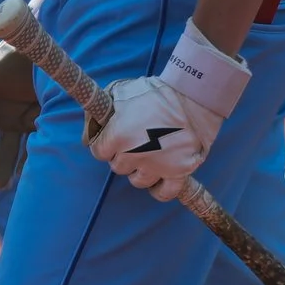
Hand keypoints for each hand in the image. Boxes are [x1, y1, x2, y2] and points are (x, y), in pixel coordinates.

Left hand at [87, 20, 248, 200]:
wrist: (192, 96)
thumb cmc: (155, 92)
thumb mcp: (121, 93)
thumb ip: (103, 111)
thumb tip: (91, 128)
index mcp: (117, 136)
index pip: (100, 152)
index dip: (105, 146)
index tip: (112, 140)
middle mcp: (134, 155)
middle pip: (118, 167)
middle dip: (123, 156)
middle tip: (134, 144)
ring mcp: (157, 165)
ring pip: (138, 181)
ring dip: (139, 171)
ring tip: (147, 157)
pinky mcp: (179, 171)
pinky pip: (165, 193)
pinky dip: (159, 190)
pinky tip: (157, 182)